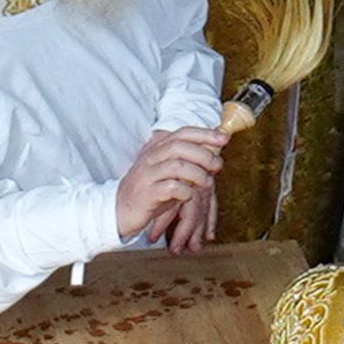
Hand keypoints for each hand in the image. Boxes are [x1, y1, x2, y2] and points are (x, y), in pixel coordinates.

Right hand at [116, 127, 224, 241]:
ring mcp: (147, 175)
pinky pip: (172, 188)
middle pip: (180, 146)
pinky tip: (189, 196)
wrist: (118, 210)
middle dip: (204, 154)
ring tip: (206, 183)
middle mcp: (150, 158)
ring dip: (198, 174)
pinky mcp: (147, 194)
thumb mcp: (165, 172)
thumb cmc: (148, 191)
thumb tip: (212, 151)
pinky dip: (186, 191)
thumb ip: (184, 160)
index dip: (205, 133)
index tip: (224, 137)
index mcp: (156, 149)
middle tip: (217, 165)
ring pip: (177, 166)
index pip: (182, 132)